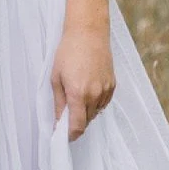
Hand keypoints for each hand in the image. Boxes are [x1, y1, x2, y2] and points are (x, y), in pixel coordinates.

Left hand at [51, 23, 114, 141]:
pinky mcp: (113, 85)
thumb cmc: (68, 53)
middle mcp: (94, 95)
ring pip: (96, 113)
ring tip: (77, 96)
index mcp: (78, 94)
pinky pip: (104, 103)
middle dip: (76, 122)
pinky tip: (88, 91)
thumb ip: (58, 103)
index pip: (77, 126)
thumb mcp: (56, 78)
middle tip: (67, 114)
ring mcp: (105, 90)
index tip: (64, 136)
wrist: (88, 33)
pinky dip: (96, 103)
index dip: (70, 135)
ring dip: (86, 112)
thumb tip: (59, 122)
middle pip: (87, 121)